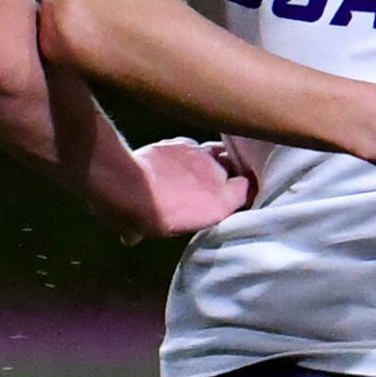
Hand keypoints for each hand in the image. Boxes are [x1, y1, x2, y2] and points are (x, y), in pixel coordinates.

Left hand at [106, 137, 257, 240]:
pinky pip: (194, 145)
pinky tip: (178, 158)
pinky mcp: (182, 142)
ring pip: (218, 151)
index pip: (247, 190)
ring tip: (202, 166)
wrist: (128, 186)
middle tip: (217, 181)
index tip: (236, 196)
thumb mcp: (160, 231)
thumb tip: (139, 233)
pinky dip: (189, 151)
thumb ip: (168, 226)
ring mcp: (201, 155)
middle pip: (236, 168)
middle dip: (229, 173)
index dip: (243, 192)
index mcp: (221, 203)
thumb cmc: (145, 217)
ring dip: (213, 159)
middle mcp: (218, 176)